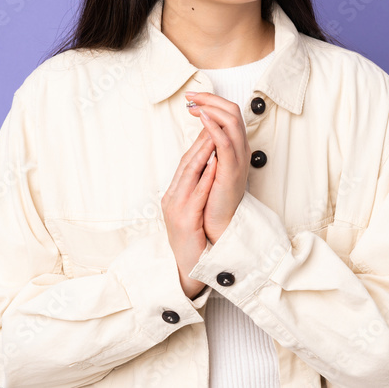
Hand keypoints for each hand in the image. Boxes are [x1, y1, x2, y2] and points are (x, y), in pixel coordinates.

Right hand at [161, 125, 217, 298]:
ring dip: (203, 153)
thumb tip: (207, 167)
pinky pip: (198, 194)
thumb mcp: (190, 210)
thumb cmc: (192, 239)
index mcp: (173, 194)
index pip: (186, 162)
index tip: (210, 125)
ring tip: (214, 135)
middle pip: (186, 163)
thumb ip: (195, 189)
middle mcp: (172, 198)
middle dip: (200, 141)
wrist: (187, 267)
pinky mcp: (185, 219)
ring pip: (190, 174)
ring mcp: (176, 208)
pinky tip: (216, 164)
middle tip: (212, 121)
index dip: (198, 142)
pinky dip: (207, 177)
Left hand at [185, 92, 250, 243]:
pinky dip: (214, 127)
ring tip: (194, 105)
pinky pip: (225, 142)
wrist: (219, 222)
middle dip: (211, 99)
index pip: (230, 113)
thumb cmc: (213, 196)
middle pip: (233, 111)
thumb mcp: (212, 164)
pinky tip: (203, 119)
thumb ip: (210, 144)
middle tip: (191, 97)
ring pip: (232, 121)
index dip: (212, 101)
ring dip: (211, 108)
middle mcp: (241, 148)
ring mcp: (238, 158)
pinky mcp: (231, 169)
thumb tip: (203, 123)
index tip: (193, 98)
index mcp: (236, 146)